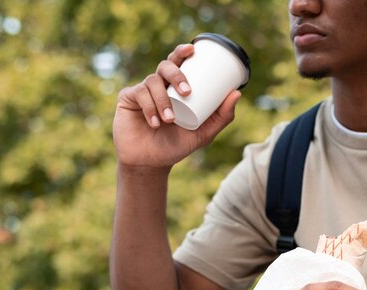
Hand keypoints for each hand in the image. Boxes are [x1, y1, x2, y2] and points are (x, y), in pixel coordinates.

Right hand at [113, 44, 240, 169]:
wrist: (151, 163)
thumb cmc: (176, 146)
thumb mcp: (203, 133)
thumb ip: (221, 117)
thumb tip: (237, 93)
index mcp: (176, 87)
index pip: (179, 63)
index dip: (183, 51)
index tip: (192, 49)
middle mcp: (159, 85)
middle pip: (166, 66)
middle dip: (177, 75)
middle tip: (187, 92)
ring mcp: (142, 91)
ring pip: (152, 81)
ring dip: (163, 100)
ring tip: (169, 120)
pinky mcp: (128, 99)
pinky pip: (139, 94)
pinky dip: (149, 108)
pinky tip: (155, 122)